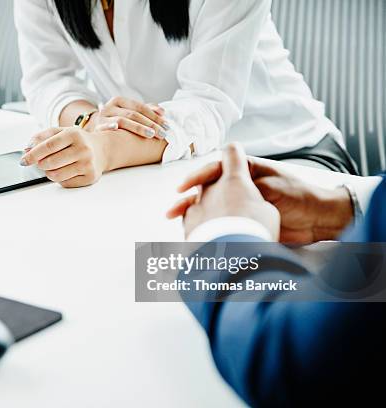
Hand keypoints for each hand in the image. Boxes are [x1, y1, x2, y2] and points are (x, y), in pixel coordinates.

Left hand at [21, 127, 106, 187]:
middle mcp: (83, 149)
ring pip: (56, 175)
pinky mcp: (90, 177)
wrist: (102, 150)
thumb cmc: (77, 141)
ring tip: (53, 166)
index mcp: (74, 134)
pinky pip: (65, 183)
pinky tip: (65, 171)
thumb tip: (27, 149)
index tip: (23, 160)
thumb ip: (42, 137)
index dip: (32, 155)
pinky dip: (60, 179)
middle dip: (40, 164)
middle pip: (50, 163)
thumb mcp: (60, 132)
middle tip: (41, 162)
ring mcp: (88, 164)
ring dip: (49, 173)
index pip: (48, 146)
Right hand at [87, 96, 168, 139]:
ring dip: (138, 128)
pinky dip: (110, 126)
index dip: (154, 116)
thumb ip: (146, 111)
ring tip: (151, 135)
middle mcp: (110, 106)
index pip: (140, 107)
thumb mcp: (130, 113)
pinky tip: (116, 127)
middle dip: (150, 124)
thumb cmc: (116, 121)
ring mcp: (103, 117)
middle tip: (162, 133)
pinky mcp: (96, 128)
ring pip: (122, 120)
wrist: (94, 129)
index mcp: (120, 100)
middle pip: (134, 114)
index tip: (166, 125)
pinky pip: (104, 127)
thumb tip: (162, 112)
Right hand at [168, 154, 353, 243]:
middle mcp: (240, 186)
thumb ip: (245, 178)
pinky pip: (220, 224)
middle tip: (173, 212)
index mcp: (245, 171)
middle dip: (188, 200)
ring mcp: (240, 205)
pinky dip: (207, 229)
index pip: (214, 169)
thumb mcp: (270, 183)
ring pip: (209, 208)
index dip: (196, 177)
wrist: (318, 221)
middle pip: (206, 190)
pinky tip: (195, 235)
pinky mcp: (244, 223)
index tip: (183, 187)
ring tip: (179, 226)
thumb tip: (223, 169)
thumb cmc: (299, 196)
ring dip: (193, 216)